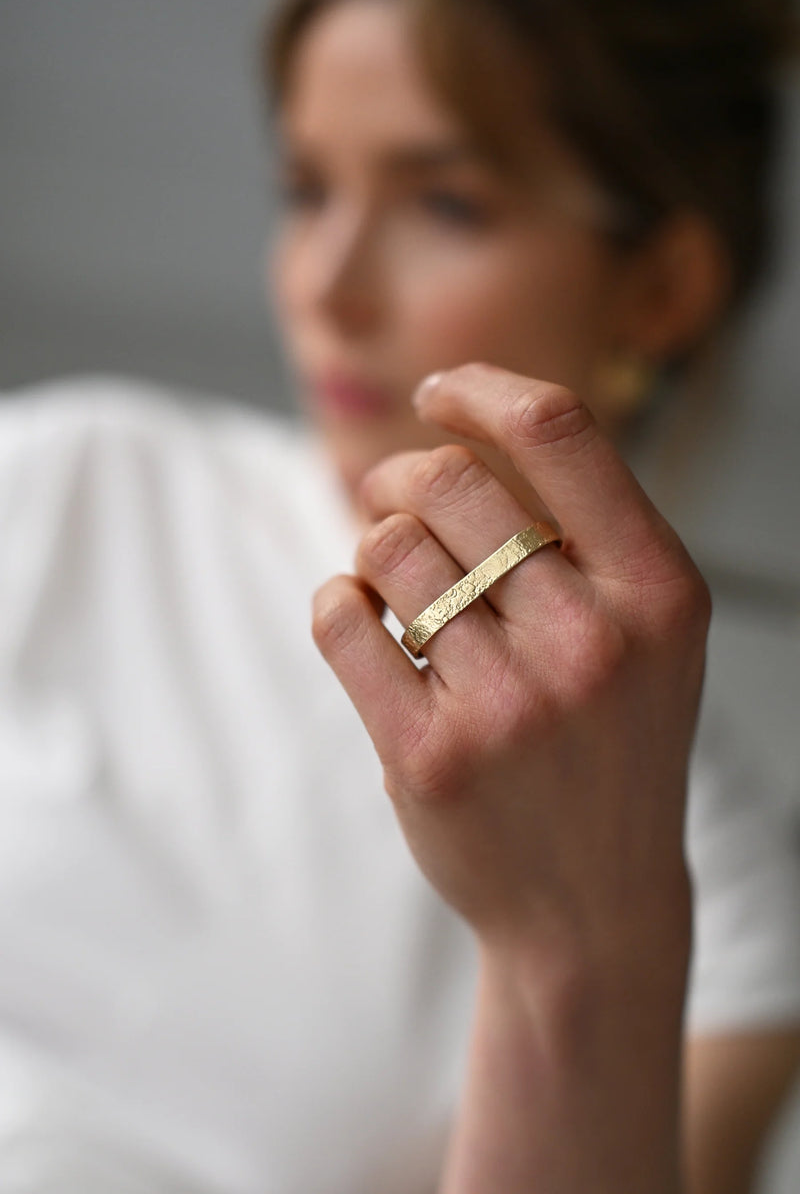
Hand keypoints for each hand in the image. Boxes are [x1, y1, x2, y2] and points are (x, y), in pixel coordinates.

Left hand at [313, 364, 707, 962]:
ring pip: (389, 548)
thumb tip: (457, 431)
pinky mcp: (432, 757)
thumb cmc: (610, 746)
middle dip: (400, 476)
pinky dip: (338, 602)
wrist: (592, 906)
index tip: (438, 392)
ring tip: (396, 590)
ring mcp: (512, 704)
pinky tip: (364, 623)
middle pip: (451, 482)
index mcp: (659, 592)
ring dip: (374, 550)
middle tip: (390, 501)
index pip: (559, 430)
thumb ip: (585, 534)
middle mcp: (594, 641)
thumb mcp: (646, 634)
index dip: (481, 389)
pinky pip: (342, 618)